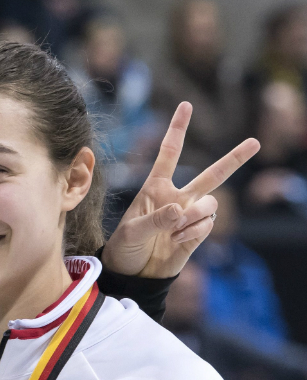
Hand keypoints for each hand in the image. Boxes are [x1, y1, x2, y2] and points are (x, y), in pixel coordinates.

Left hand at [102, 102, 259, 277]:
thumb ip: (155, 220)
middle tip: (255, 142)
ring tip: (174, 230)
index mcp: (156, 188)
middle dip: (234, 159)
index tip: (186, 105)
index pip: (169, 153)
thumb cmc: (125, 248)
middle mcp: (177, 197)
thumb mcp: (131, 232)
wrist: (132, 274)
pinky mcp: (197, 234)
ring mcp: (189, 215)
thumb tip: (179, 210)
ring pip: (211, 203)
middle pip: (212, 174)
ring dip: (194, 215)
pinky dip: (193, 232)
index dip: (177, 130)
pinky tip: (176, 240)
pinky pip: (208, 225)